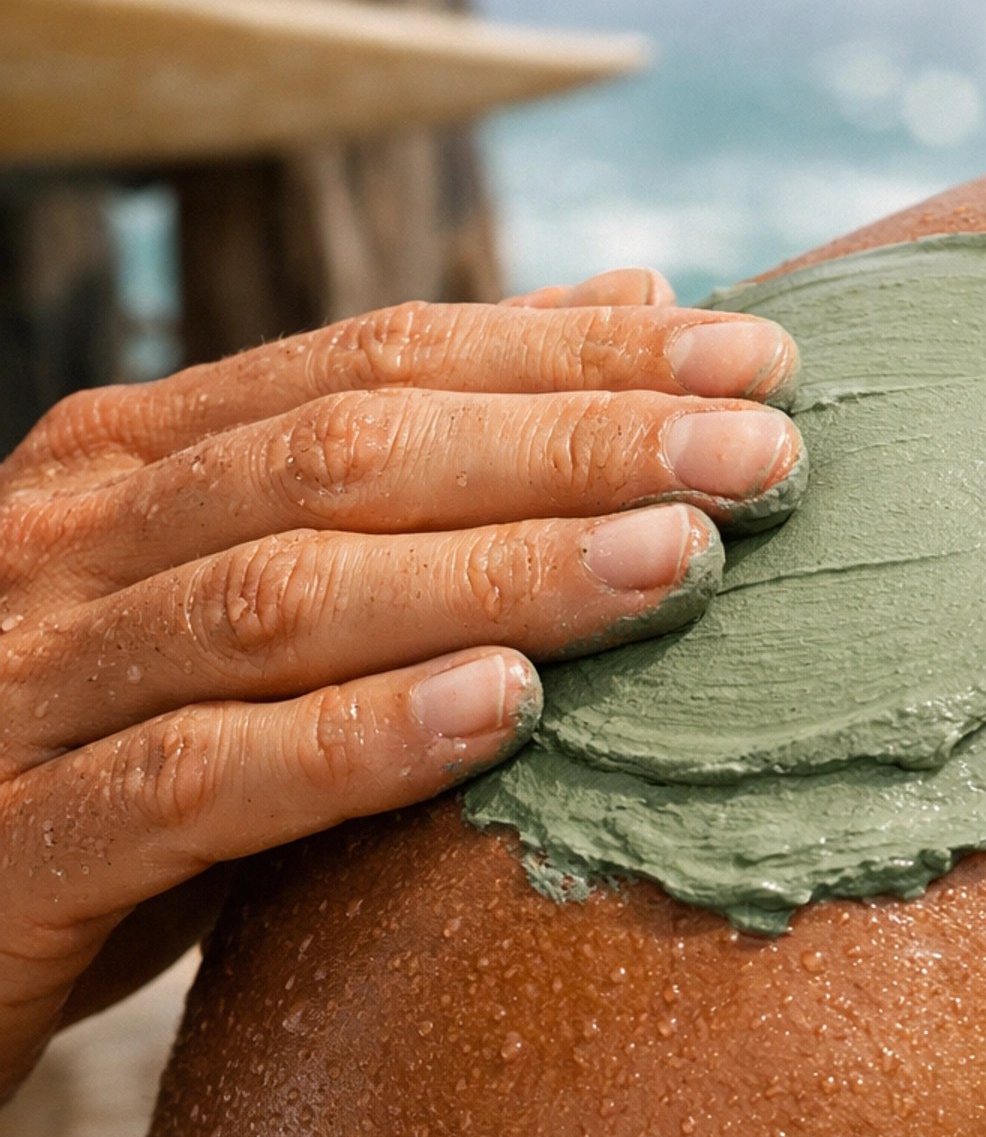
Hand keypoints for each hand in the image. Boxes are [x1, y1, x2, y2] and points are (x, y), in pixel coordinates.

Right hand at [0, 269, 800, 1098]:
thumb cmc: (97, 747)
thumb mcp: (240, 590)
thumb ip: (406, 458)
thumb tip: (622, 294)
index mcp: (133, 455)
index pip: (380, 358)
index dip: (574, 352)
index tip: (756, 355)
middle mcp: (76, 536)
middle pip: (349, 453)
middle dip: (570, 443)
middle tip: (760, 453)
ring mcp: (30, 679)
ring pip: (284, 596)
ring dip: (499, 573)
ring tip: (679, 562)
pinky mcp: (14, 842)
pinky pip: (194, 779)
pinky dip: (354, 740)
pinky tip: (500, 713)